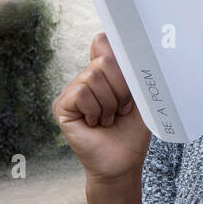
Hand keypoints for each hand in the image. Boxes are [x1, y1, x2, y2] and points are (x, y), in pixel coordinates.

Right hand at [51, 33, 150, 183]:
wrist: (123, 162)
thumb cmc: (133, 132)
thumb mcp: (141, 97)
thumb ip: (134, 72)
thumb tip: (135, 47)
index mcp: (105, 74)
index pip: (103, 42)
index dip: (117, 53)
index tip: (130, 70)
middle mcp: (86, 79)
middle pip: (105, 59)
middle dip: (122, 87)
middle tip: (122, 108)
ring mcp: (72, 91)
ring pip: (94, 76)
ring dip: (110, 102)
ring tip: (109, 118)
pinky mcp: (62, 106)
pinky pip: (82, 93)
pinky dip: (95, 109)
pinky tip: (95, 122)